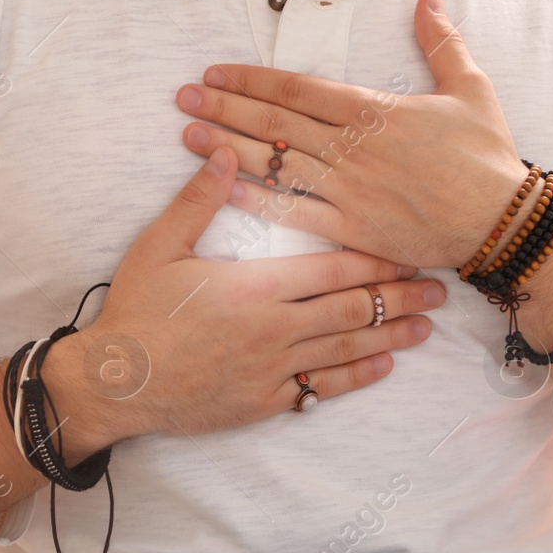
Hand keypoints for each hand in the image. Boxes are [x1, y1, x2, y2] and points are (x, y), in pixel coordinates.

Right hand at [35, 146, 446, 451]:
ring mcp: (271, 370)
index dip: (374, 259)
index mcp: (254, 287)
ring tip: (425, 327)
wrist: (114, 383)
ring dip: (389, 337)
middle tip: (438, 289)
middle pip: (352, 310)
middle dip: (398, 298)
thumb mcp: (159, 246)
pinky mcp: (264, 402)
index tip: (407, 249)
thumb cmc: (135, 310)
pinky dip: (356, 377)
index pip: (331, 269)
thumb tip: (230, 151)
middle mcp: (273, 330)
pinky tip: (383, 366)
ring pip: (345, 351)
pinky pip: (322, 389)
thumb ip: (199, 200)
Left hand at [175, 0, 531, 270]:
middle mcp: (352, 149)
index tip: (217, 71)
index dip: (252, 78)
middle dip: (225, 105)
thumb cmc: (487, 156)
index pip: (298, 89)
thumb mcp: (471, 87)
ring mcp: (348, 191)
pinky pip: (295, 213)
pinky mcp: (352, 229)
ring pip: (276, 163)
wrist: (501, 222)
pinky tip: (224, 187)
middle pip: (275, 122)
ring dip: (229, 147)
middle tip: (183, 95)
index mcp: (375, 110)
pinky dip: (258, 200)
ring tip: (189, 133)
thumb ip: (441, 41)